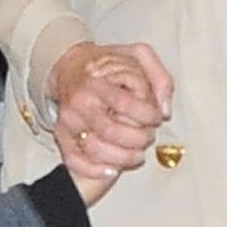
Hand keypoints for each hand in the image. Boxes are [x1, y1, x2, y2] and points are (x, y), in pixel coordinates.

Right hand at [49, 40, 171, 179]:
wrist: (70, 68)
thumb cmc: (106, 65)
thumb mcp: (137, 56)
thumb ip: (159, 77)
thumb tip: (164, 110)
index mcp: (96, 82)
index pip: (124, 103)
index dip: (146, 114)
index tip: (156, 117)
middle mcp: (79, 103)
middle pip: (111, 131)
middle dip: (138, 139)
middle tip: (148, 136)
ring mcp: (68, 121)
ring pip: (95, 149)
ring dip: (122, 158)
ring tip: (136, 154)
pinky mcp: (61, 135)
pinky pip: (74, 160)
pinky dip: (94, 169)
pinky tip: (112, 169)